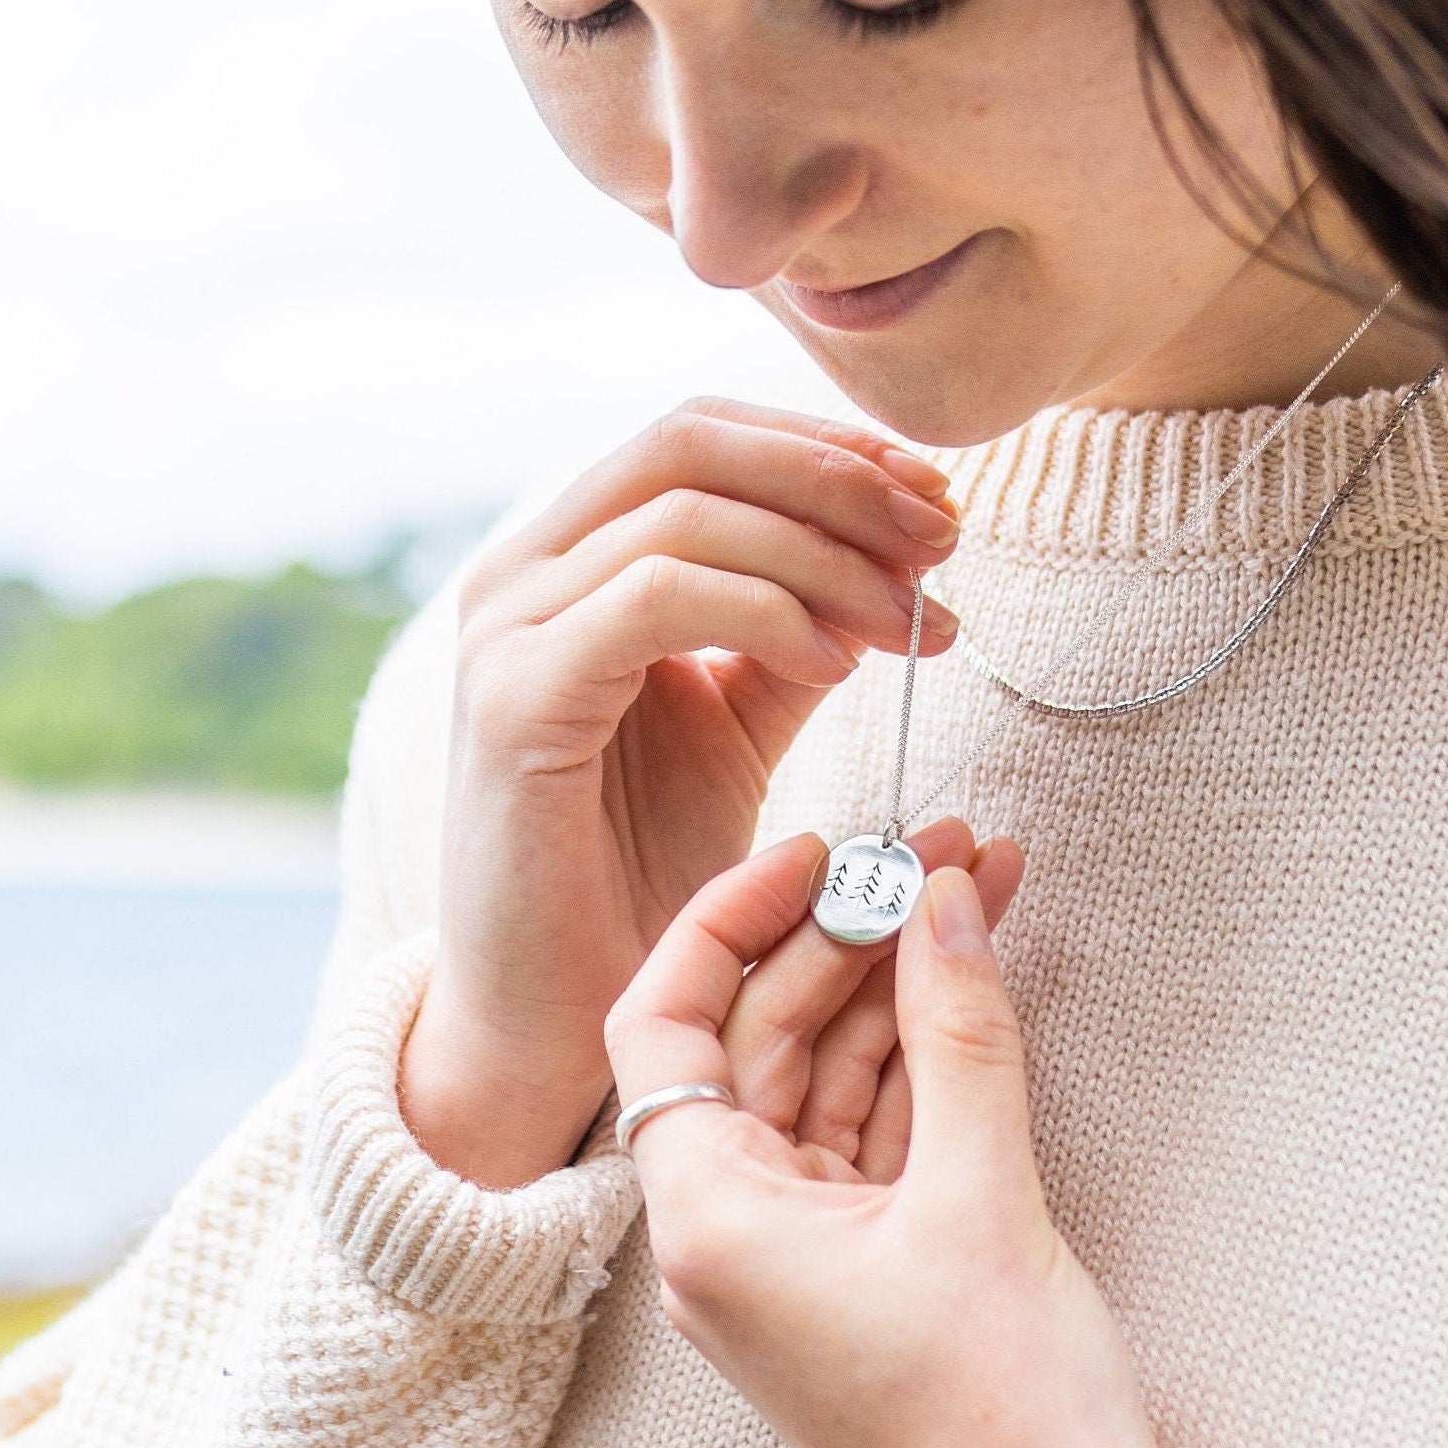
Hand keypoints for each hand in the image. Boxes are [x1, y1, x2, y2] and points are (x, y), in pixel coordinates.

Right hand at [399, 397, 960, 1187]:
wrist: (551, 1013)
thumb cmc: (641, 869)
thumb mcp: (736, 725)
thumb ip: (793, 631)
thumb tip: (893, 558)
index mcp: (568, 560)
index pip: (703, 434)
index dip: (827, 447)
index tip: (936, 499)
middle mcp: (521, 571)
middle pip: (693, 443)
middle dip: (838, 479)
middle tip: (942, 539)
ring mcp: (506, 628)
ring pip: (686, 513)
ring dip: (825, 552)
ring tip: (909, 620)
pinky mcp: (512, 699)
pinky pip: (656, 598)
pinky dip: (764, 609)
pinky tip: (835, 662)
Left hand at [604, 831, 1184, 1447]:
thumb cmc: (1002, 1430)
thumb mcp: (980, 1201)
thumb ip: (958, 1033)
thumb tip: (942, 904)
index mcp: (708, 1220)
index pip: (664, 1023)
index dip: (729, 919)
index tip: (812, 855)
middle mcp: (730, 1228)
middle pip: (761, 1032)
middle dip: (851, 933)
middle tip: (929, 852)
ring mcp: (797, 1243)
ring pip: (827, 1069)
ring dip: (899, 979)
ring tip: (968, 884)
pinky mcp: (862, 1255)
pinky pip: (873, 1118)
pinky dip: (923, 1047)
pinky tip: (968, 973)